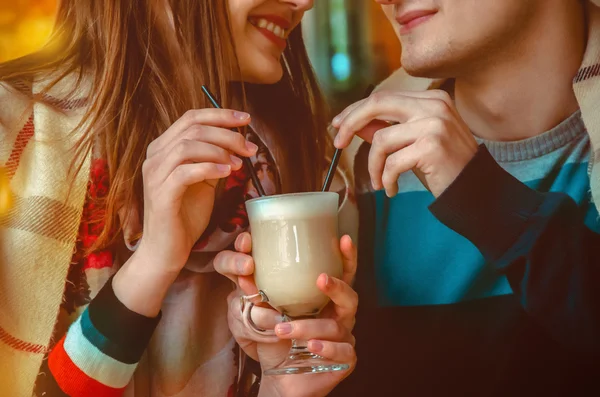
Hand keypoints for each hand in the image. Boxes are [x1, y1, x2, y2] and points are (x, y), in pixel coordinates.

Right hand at [113, 109, 256, 316]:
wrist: (166, 250)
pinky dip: (210, 168)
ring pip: (188, 146)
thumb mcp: (203, 181)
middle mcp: (155, 157)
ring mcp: (155, 175)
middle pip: (193, 128)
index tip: (246, 119)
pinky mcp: (161, 194)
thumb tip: (238, 142)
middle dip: (227, 134)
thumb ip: (213, 159)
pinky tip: (228, 173)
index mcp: (163, 148)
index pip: (191, 118)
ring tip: (239, 163)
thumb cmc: (185, 216)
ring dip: (220, 150)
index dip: (220, 114)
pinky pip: (186, 172)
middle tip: (250, 148)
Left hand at [214, 232, 357, 396]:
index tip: (344, 239)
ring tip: (282, 329)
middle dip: (337, 286)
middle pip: (350, 297)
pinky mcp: (345, 361)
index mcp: (326, 299)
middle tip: (320, 278)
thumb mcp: (264, 313)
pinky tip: (310, 346)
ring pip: (335, 327)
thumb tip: (243, 273)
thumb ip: (257, 293)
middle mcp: (340, 316)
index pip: (342, 273)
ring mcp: (345, 338)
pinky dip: (325, 347)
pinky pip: (342, 352)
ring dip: (308, 326)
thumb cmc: (278, 340)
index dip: (346, 256)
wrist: (280, 378)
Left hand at [332, 89, 477, 197]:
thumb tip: (354, 125)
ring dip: (373, 166)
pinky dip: (385, 179)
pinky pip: (391, 163)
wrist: (474, 190)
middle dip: (351, 123)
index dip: (355, 110)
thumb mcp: (411, 144)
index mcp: (430, 99)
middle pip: (378, 104)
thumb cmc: (442, 167)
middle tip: (337, 144)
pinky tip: (391, 189)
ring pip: (381, 140)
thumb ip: (386, 130)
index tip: (338, 125)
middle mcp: (434, 105)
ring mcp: (434, 124)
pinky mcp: (432, 147)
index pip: (383, 97)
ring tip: (379, 182)